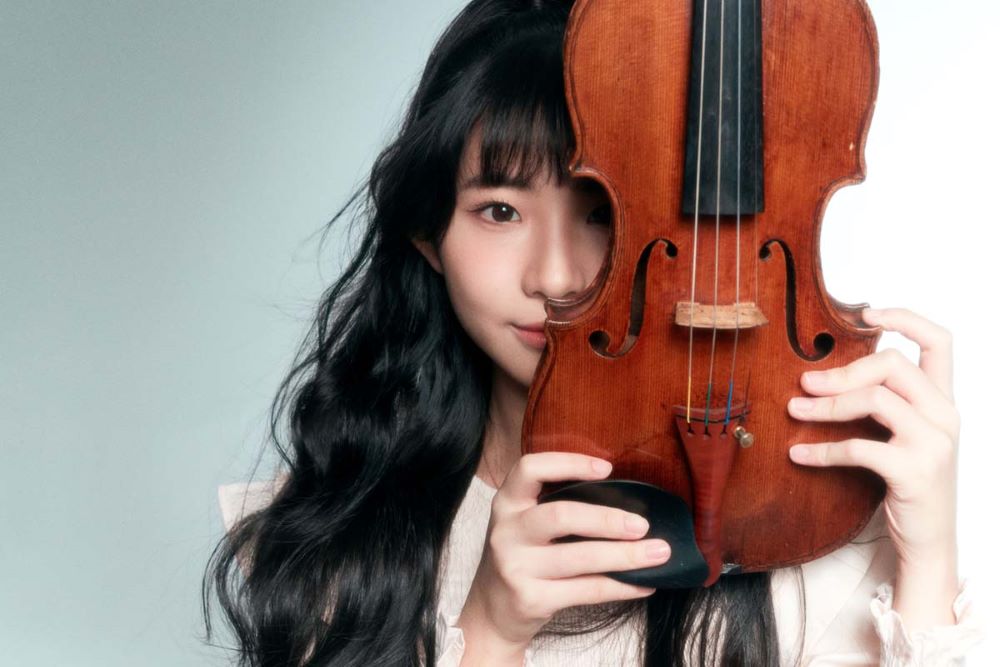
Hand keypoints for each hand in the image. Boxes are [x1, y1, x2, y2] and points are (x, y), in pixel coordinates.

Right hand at [457, 452, 665, 653]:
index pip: (529, 468)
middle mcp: (506, 531)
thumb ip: (554, 505)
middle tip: (643, 525)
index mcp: (506, 503)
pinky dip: (621, 587)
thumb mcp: (523, 525)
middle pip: (561, 515)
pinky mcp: (531, 599)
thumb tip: (624, 496)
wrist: (491, 614)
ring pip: (580, 557)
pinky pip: (586, 590)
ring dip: (625, 555)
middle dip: (608, 519)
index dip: (569, 463)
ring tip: (658, 553)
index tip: (607, 469)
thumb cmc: (520, 560)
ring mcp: (515, 567)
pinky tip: (644, 584)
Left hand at [785, 307, 958, 567]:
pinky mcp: (915, 472)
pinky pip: (861, 448)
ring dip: (827, 405)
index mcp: (943, 401)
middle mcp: (946, 416)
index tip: (866, 311)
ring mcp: (934, 444)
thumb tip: (824, 376)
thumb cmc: (907, 484)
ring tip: (795, 411)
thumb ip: (882, 403)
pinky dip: (824, 449)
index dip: (906, 318)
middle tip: (805, 384)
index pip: (940, 342)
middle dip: (842, 370)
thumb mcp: (902, 436)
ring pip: (876, 399)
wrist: (928, 544)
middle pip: (893, 365)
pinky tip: (799, 453)